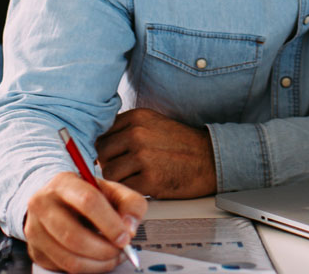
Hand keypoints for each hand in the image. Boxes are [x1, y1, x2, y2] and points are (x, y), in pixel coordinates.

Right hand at [24, 171, 146, 272]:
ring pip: (69, 258)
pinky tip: (98, 259)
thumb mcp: (112, 191)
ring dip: (98, 263)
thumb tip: (129, 229)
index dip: (110, 224)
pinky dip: (88, 269)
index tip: (126, 238)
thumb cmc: (87, 196)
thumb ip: (130, 204)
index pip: (87, 201)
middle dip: (104, 249)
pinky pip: (64, 268)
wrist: (58, 201)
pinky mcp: (36, 250)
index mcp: (63, 183)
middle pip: (74, 236)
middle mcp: (42, 205)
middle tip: (121, 250)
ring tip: (113, 256)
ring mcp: (35, 229)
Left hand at [96, 108, 217, 197]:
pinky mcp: (150, 179)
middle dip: (109, 163)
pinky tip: (144, 185)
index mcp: (136, 118)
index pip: (101, 133)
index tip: (113, 155)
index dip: (105, 148)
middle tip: (125, 169)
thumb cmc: (180, 145)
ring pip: (110, 173)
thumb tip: (98, 145)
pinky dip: (131, 190)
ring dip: (119, 179)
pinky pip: (124, 188)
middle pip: (102, 153)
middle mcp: (137, 134)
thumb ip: (126, 130)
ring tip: (135, 177)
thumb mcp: (152, 124)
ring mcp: (143, 157)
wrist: (210, 160)